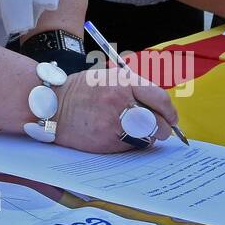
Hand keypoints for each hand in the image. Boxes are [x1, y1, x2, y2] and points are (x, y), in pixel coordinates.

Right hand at [52, 65, 177, 153]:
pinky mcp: (107, 140)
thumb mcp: (107, 77)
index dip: (170, 111)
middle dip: (162, 127)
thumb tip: (158, 106)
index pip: (160, 98)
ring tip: (137, 132)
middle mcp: (121, 101)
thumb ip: (133, 87)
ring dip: (147, 137)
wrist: (52, 105)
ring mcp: (114, 123)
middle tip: (159, 128)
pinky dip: (131, 144)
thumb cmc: (81, 90)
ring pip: (147, 137)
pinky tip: (120, 136)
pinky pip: (131, 147)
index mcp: (123, 82)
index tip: (171, 117)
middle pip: (158, 122)